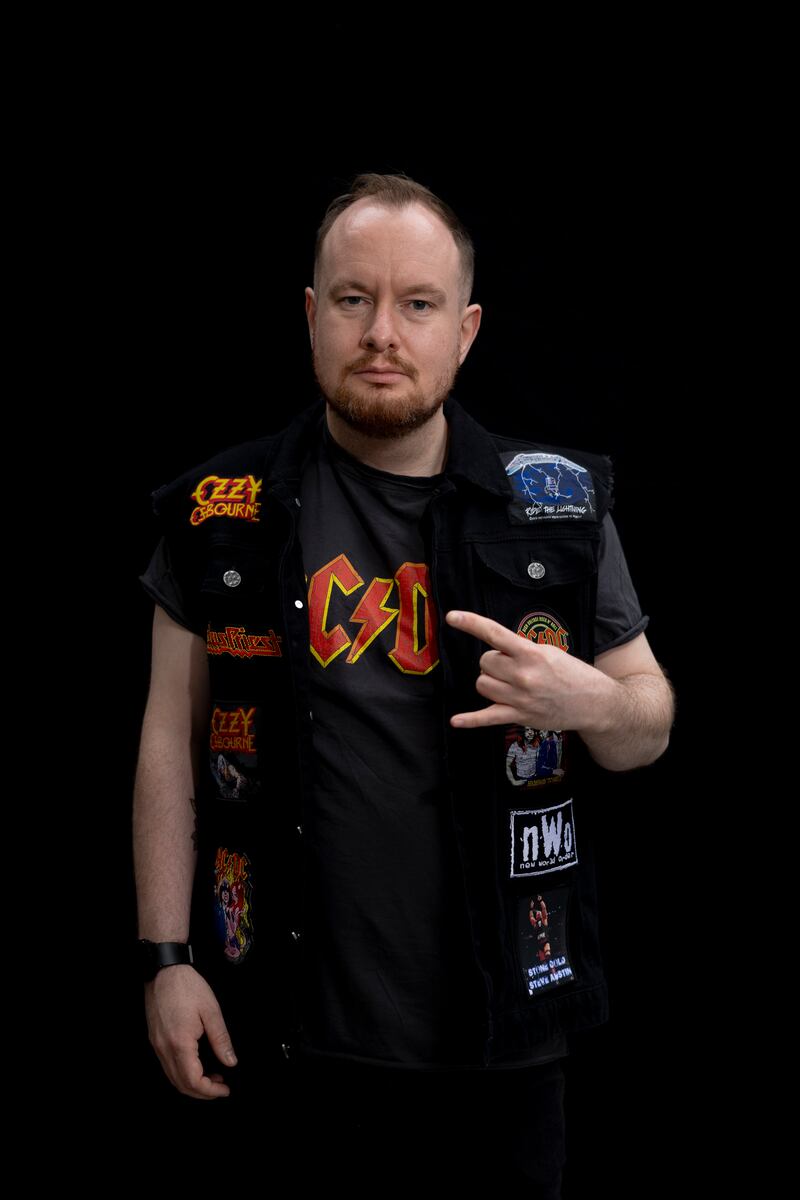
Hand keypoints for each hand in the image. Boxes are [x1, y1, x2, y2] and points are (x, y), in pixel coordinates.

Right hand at [144, 965, 237, 1098]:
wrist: (163, 970)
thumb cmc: (186, 986)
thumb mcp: (211, 1010)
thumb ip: (221, 1039)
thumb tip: (230, 1061)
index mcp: (180, 1043)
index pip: (194, 1081)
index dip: (211, 1091)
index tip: (225, 1089)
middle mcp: (164, 1049)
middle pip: (181, 1085)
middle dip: (202, 1092)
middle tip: (220, 1087)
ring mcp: (157, 1045)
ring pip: (173, 1077)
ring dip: (192, 1083)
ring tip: (212, 1077)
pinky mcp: (154, 1040)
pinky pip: (167, 1066)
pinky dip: (182, 1073)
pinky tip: (196, 1064)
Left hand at [445, 609, 613, 732]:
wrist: (595, 702)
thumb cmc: (573, 674)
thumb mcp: (550, 652)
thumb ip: (522, 650)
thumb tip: (497, 649)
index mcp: (531, 654)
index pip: (494, 633)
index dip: (470, 623)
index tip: (452, 617)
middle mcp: (523, 675)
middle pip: (484, 662)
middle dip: (493, 662)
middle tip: (511, 667)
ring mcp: (519, 697)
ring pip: (482, 684)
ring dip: (490, 682)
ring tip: (508, 684)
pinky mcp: (519, 716)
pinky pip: (487, 717)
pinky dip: (470, 720)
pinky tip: (456, 720)